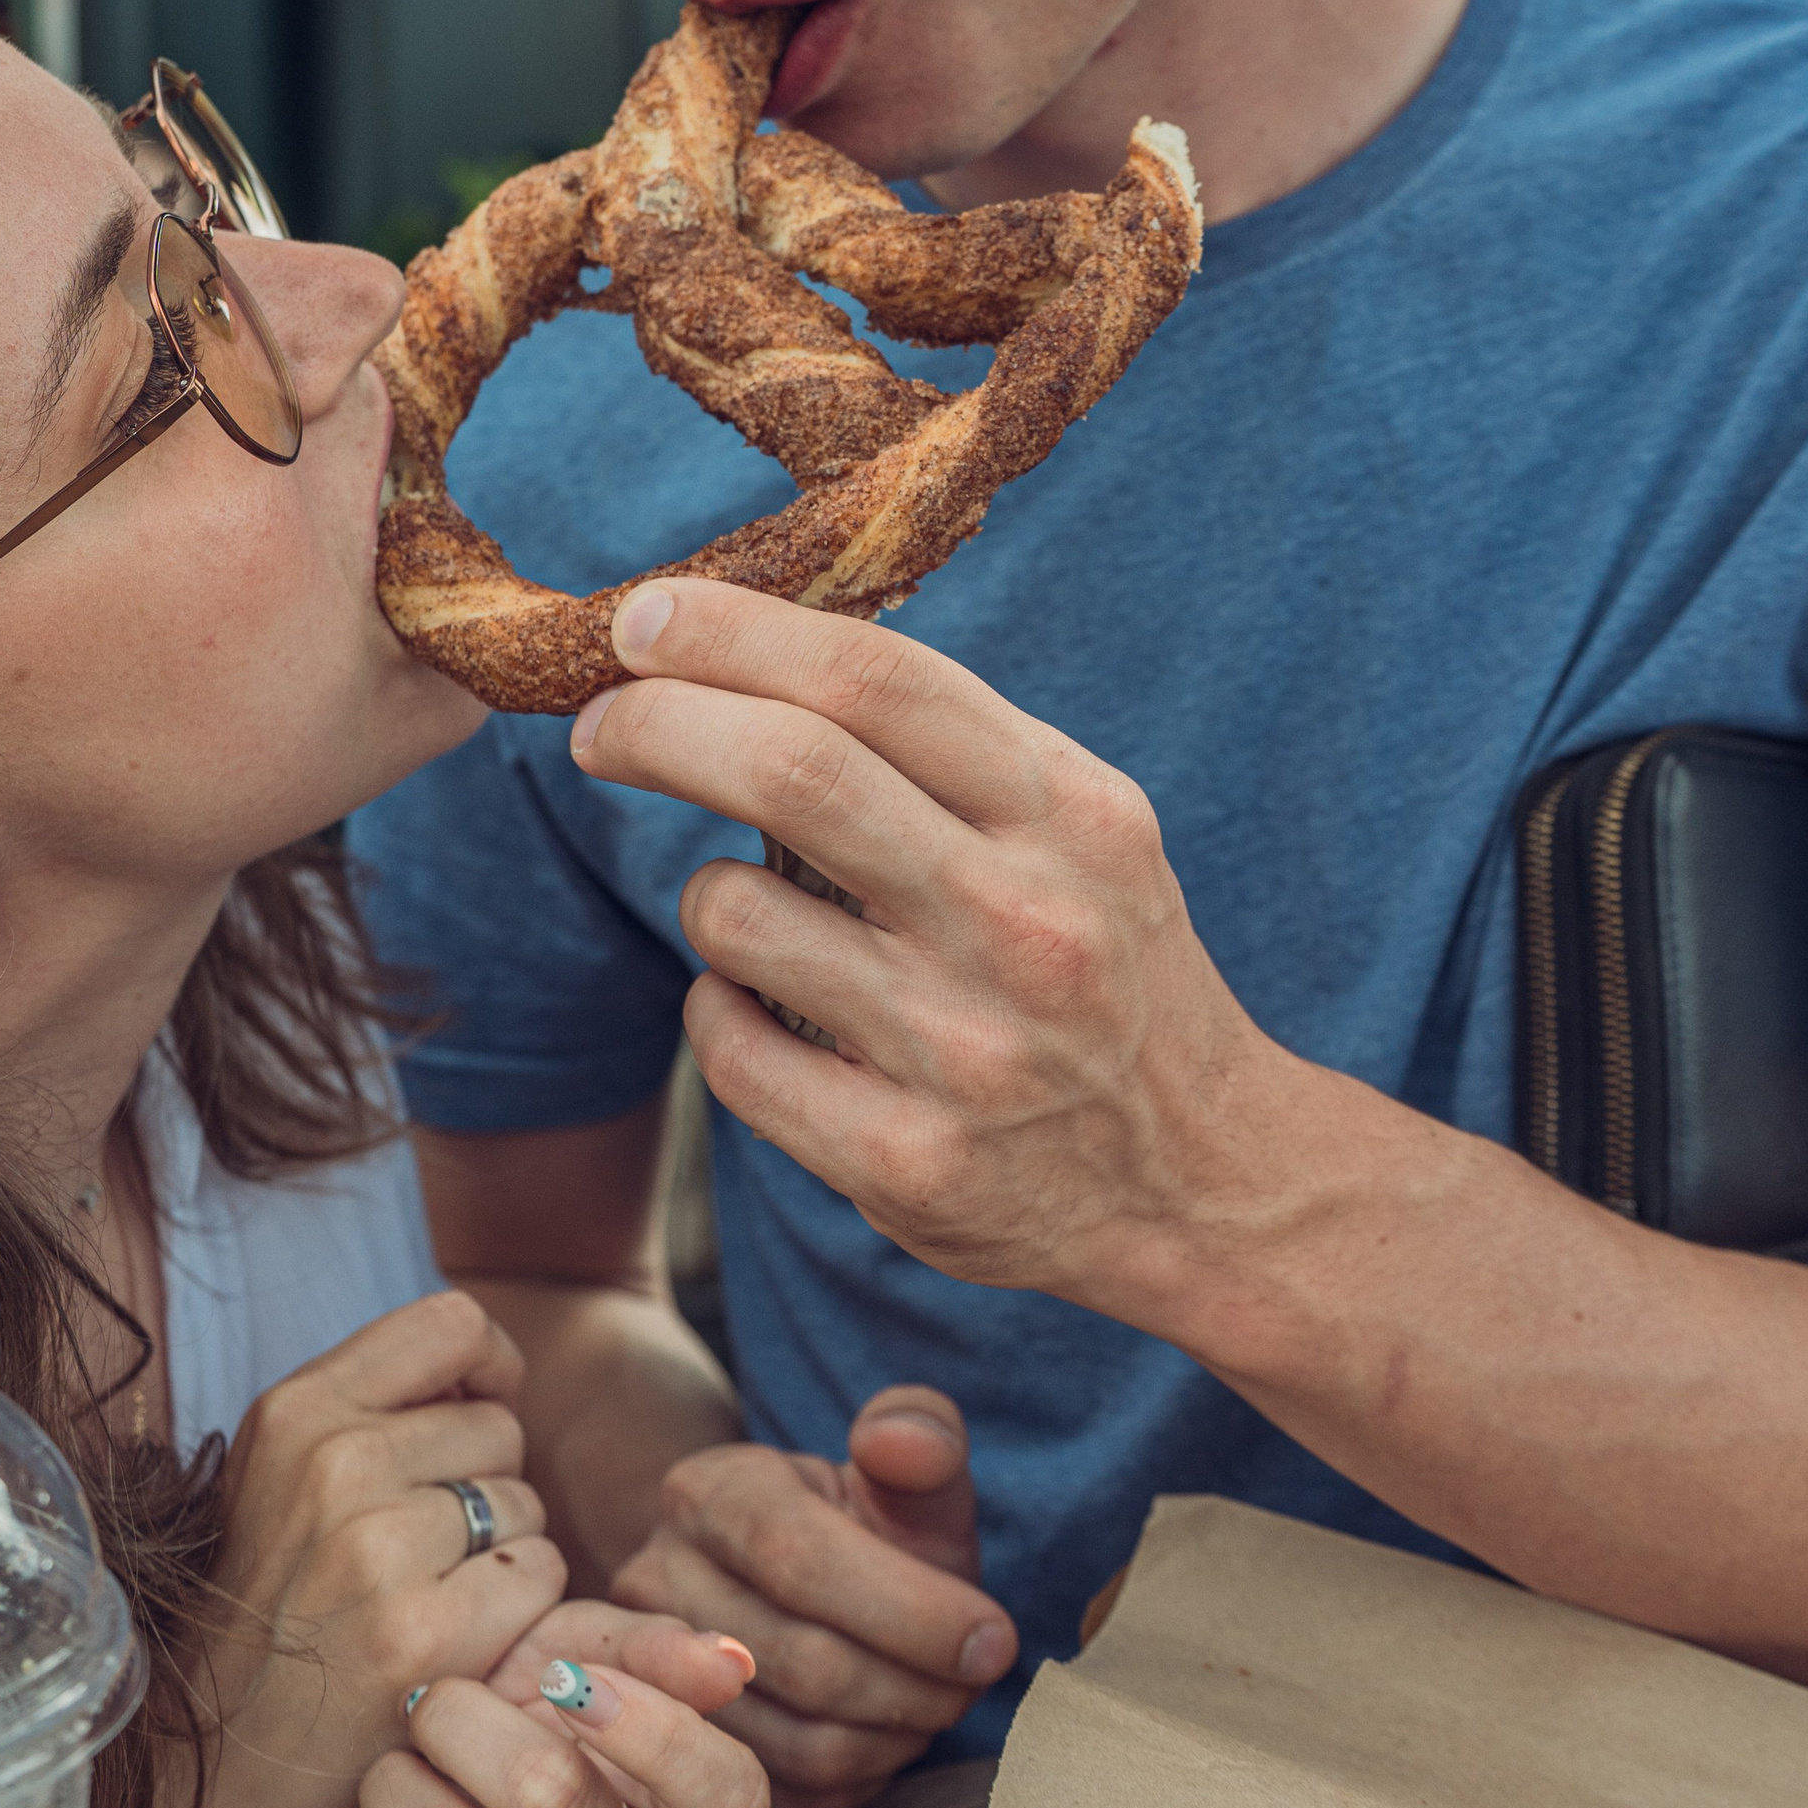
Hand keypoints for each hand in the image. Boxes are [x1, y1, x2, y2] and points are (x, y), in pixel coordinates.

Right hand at [198, 1289, 567, 1807]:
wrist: (221, 1769)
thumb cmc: (273, 1610)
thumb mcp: (285, 1476)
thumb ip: (373, 1404)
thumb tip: (486, 1368)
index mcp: (298, 1410)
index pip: (454, 1323)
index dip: (489, 1367)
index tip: (476, 1414)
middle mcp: (336, 1462)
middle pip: (501, 1427)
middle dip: (485, 1484)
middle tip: (422, 1553)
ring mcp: (379, 1548)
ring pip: (524, 1504)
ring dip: (503, 1554)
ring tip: (428, 1599)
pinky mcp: (426, 1632)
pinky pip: (541, 1575)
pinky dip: (519, 1613)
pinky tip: (455, 1643)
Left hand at [297, 1604, 768, 1807]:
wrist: (375, 1777)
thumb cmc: (491, 1708)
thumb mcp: (564, 1649)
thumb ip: (645, 1646)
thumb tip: (731, 1663)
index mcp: (666, 1807)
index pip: (726, 1795)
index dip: (657, 1734)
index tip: (571, 1681)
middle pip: (554, 1795)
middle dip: (462, 1720)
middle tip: (430, 1704)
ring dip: (393, 1789)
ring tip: (391, 1778)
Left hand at [569, 579, 1281, 1304]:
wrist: (1206, 1185)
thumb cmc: (1107, 967)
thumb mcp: (1083, 828)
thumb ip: (949, 743)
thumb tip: (748, 643)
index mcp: (1068, 816)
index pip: (878, 680)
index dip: (734, 633)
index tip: (643, 621)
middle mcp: (1024, 925)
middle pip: (792, 771)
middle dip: (660, 725)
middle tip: (601, 725)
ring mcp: (965, 1053)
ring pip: (735, 916)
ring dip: (708, 898)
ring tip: (760, 918)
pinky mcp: (906, 1165)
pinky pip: (728, 1050)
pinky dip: (720, 1014)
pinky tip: (775, 1016)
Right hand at [610, 1385, 1015, 1807]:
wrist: (801, 1592)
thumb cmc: (869, 1532)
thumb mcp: (903, 1480)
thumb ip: (921, 1442)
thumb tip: (900, 1439)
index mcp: (708, 1492)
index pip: (799, 1557)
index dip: (909, 1609)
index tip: (993, 1637)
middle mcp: (655, 1579)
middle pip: (801, 1660)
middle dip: (915, 1681)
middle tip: (978, 1677)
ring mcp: (657, 1676)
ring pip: (796, 1742)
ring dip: (894, 1737)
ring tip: (937, 1700)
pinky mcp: (685, 1753)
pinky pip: (789, 1796)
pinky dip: (862, 1777)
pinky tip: (891, 1735)